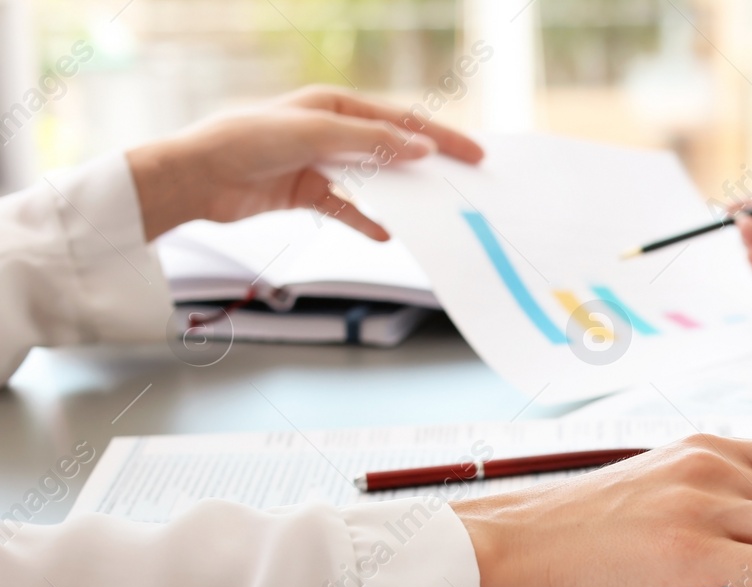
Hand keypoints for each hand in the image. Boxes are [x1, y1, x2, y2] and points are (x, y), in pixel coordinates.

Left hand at [125, 85, 483, 240]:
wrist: (195, 176)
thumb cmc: (247, 142)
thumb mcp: (315, 134)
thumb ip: (370, 141)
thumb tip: (419, 149)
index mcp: (333, 104)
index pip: (399, 119)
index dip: (439, 136)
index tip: (472, 153)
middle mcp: (329, 130)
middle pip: (392, 146)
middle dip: (429, 164)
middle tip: (465, 179)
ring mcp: (318, 162)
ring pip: (373, 178)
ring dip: (400, 193)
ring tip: (433, 209)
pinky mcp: (305, 192)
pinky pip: (346, 208)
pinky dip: (365, 221)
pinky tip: (384, 234)